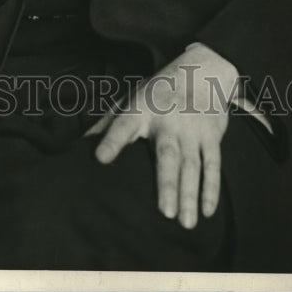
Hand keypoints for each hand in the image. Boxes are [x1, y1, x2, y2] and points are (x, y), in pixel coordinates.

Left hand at [85, 44, 236, 228]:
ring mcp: (192, 129)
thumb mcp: (131, 97)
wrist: (203, 69)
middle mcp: (167, 120)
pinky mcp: (211, 135)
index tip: (99, 157)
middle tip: (164, 212)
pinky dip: (211, 188)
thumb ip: (108, 122)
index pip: (122, 126)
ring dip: (190, 194)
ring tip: (185, 222)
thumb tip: (79, 144)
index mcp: (141, 110)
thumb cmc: (158, 91)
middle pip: (167, 155)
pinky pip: (213, 164)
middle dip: (166, 183)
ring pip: (192, 165)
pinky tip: (207, 210)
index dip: (111, 140)